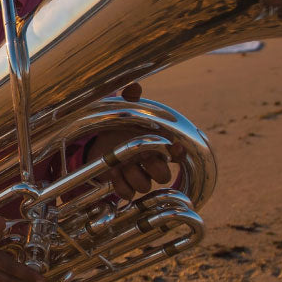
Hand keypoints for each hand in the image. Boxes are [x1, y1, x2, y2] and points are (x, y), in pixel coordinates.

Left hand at [84, 83, 182, 200]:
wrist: (102, 140)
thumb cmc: (122, 125)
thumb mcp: (126, 110)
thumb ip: (131, 99)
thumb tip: (134, 86)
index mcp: (158, 145)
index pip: (179, 154)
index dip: (179, 154)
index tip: (175, 147)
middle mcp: (152, 163)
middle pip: (164, 177)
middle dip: (153, 169)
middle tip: (139, 157)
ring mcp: (140, 176)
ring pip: (145, 187)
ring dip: (132, 176)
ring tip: (119, 165)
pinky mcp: (126, 187)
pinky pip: (129, 195)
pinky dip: (120, 186)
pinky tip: (113, 173)